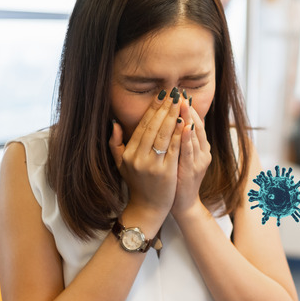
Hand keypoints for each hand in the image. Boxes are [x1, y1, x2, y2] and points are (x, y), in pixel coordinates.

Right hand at [109, 89, 183, 220]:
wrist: (147, 208)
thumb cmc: (137, 184)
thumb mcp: (121, 164)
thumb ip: (115, 143)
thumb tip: (114, 122)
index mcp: (129, 154)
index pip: (143, 126)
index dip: (153, 109)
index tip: (162, 94)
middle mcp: (139, 158)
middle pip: (153, 127)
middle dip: (165, 108)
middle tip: (174, 92)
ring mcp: (152, 166)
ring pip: (164, 135)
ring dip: (173, 116)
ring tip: (181, 102)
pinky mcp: (166, 173)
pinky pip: (174, 149)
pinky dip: (180, 135)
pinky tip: (185, 122)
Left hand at [171, 95, 211, 215]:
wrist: (182, 203)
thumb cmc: (177, 178)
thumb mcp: (180, 156)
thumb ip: (178, 139)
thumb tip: (174, 119)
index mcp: (199, 147)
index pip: (194, 122)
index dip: (188, 107)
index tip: (179, 93)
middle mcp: (202, 151)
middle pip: (197, 125)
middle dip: (188, 108)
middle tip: (180, 92)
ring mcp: (199, 161)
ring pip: (195, 136)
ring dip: (189, 118)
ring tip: (183, 103)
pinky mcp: (192, 170)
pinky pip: (190, 152)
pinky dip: (188, 139)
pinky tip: (185, 127)